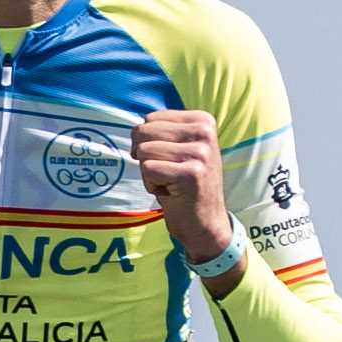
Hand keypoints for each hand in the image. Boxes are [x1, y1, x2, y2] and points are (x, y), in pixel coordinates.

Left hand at [131, 108, 233, 263]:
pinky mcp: (192, 173)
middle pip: (143, 132)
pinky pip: (148, 170)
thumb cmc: (183, 184)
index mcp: (202, 120)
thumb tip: (135, 128)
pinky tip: (171, 192)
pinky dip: (151, 185)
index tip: (170, 159)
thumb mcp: (179, 148)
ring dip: (149, 173)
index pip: (150, 119)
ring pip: (144, 151)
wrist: (205, 222)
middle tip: (167, 172)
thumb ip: (162, 131)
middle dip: (145, 156)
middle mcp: (204, 132)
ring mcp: (200, 152)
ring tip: (170, 182)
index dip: (149, 142)